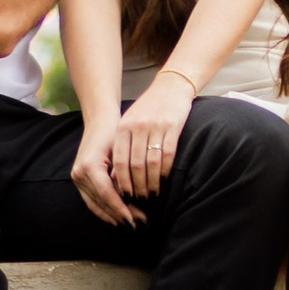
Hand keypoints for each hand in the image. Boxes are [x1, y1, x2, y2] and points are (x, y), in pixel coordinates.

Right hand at [69, 116, 139, 228]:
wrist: (99, 120)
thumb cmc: (114, 132)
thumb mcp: (122, 151)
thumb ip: (123, 175)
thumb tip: (132, 199)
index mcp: (90, 165)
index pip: (107, 194)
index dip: (121, 209)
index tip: (135, 220)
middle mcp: (80, 173)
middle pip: (101, 201)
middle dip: (120, 215)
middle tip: (140, 224)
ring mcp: (77, 177)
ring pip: (95, 204)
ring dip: (113, 216)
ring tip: (131, 223)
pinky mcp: (78, 179)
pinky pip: (91, 200)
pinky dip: (103, 210)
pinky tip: (117, 218)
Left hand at [104, 77, 191, 205]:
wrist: (170, 87)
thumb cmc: (147, 110)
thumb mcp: (129, 124)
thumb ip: (123, 147)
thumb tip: (116, 178)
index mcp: (123, 127)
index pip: (119, 161)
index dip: (121, 182)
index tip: (124, 197)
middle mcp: (137, 127)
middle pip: (135, 165)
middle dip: (137, 187)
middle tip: (140, 202)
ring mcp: (155, 127)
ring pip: (151, 163)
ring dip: (151, 183)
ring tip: (152, 196)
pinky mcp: (172, 127)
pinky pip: (168, 155)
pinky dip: (166, 171)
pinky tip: (165, 180)